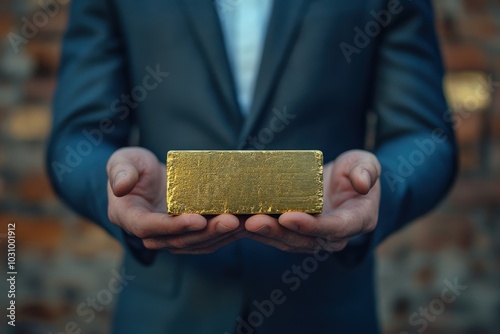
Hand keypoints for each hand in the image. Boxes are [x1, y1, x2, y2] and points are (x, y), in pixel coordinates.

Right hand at [106, 147, 245, 253]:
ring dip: (221, 235)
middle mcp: (151, 233)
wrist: (145, 177)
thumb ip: (120, 172)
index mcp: (130, 218)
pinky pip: (207, 237)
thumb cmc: (131, 167)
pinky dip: (225, 233)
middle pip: (180, 240)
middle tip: (231, 220)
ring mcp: (171, 236)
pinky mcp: (188, 233)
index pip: (150, 228)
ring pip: (197, 242)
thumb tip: (121, 187)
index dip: (174, 226)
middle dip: (207, 232)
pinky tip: (244, 222)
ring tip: (242, 222)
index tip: (197, 218)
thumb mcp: (122, 161)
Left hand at [244, 150, 380, 252]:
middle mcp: (333, 235)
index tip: (288, 217)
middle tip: (254, 221)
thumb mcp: (367, 164)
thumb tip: (362, 183)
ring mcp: (313, 237)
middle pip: (303, 240)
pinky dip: (257, 229)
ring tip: (239, 221)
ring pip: (286, 240)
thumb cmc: (357, 171)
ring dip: (262, 233)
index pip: (332, 228)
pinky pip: (277, 234)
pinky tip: (238, 220)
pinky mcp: (296, 232)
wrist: (346, 183)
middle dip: (277, 232)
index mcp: (355, 221)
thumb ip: (367, 171)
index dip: (310, 226)